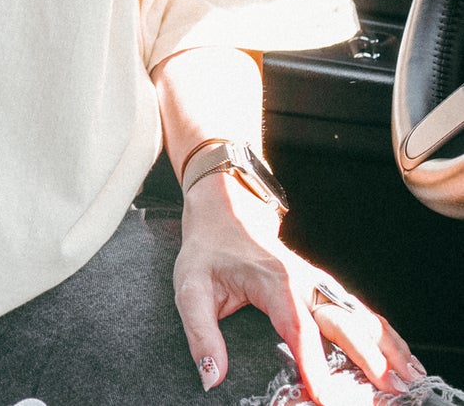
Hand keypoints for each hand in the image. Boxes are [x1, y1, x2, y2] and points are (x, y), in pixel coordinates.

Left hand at [174, 173, 426, 404]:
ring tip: (407, 381)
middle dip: (366, 360)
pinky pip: (361, 313)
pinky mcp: (326, 288)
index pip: (298, 329)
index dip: (312, 364)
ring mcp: (319, 284)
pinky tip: (403, 358)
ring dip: (386, 349)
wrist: (224, 209)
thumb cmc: (208, 250)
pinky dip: (385, 336)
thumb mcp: (189, 286)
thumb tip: (211, 377)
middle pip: (343, 323)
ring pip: (361, 317)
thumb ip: (200, 333)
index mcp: (273, 281)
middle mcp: (304, 282)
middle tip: (386, 393)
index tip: (323, 396)